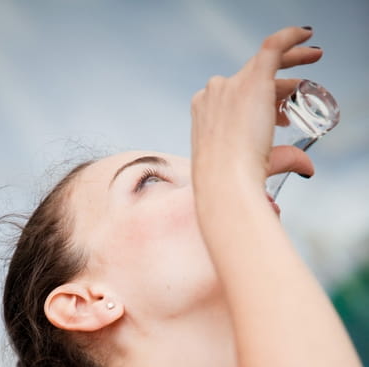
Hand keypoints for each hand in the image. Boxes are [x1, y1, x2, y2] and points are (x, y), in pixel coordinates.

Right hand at [191, 27, 321, 195]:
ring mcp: (231, 85)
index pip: (237, 97)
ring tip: (312, 60)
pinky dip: (291, 37)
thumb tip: (307, 168)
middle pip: (250, 80)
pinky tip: (306, 35)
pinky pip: (274, 47)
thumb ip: (284, 159)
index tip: (278, 112)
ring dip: (291, 62)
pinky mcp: (252, 79)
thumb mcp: (258, 164)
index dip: (261, 103)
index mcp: (205, 112)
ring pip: (265, 64)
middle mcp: (214, 94)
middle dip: (276, 88)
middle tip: (296, 94)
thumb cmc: (233, 180)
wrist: (225, 180)